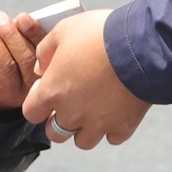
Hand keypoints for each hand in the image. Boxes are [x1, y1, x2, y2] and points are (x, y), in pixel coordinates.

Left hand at [0, 10, 46, 111]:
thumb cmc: (13, 67)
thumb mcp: (25, 57)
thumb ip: (25, 40)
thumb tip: (15, 21)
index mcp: (45, 71)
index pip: (44, 51)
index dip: (34, 32)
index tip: (22, 17)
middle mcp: (30, 84)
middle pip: (25, 58)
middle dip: (10, 34)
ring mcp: (9, 90)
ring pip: (4, 63)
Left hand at [21, 10, 151, 148]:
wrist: (141, 45)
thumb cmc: (99, 34)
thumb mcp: (64, 30)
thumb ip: (45, 51)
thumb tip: (41, 67)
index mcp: (53, 92)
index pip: (31, 113)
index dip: (37, 103)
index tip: (47, 91)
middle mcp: (73, 114)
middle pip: (55, 133)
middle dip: (59, 120)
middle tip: (71, 102)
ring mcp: (99, 124)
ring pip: (83, 141)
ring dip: (84, 129)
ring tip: (93, 110)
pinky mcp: (123, 126)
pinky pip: (113, 137)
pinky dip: (112, 128)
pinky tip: (116, 111)